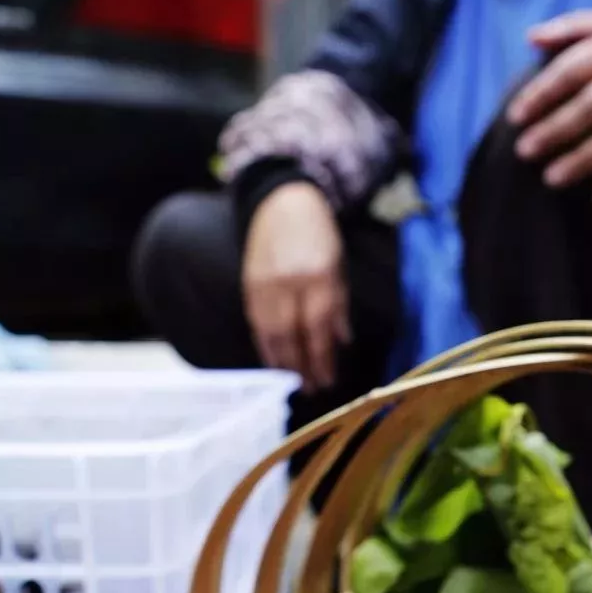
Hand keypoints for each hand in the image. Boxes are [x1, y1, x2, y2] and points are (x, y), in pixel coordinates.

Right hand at [242, 183, 349, 391]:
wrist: (280, 202)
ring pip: (271, 333)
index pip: (319, 328)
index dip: (322, 358)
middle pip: (293, 336)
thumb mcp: (338, 264)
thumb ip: (339, 304)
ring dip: (282, 363)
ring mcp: (265, 285)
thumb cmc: (318, 233)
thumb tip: (342, 341)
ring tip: (293, 382)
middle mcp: (289, 283)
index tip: (328, 380)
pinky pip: (257, 324)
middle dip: (302, 367)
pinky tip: (273, 362)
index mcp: (317, 276)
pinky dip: (265, 346)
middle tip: (311, 390)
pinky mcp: (249, 285)